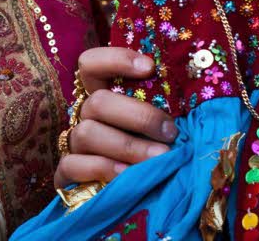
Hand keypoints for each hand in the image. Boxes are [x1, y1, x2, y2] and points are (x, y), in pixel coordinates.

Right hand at [56, 47, 176, 187]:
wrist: (133, 199)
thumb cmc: (151, 148)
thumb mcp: (157, 123)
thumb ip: (164, 106)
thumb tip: (191, 91)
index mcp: (103, 94)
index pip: (90, 64)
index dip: (115, 60)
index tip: (149, 67)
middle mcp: (85, 116)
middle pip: (98, 102)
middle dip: (138, 116)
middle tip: (170, 132)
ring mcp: (74, 144)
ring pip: (87, 133)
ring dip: (128, 146)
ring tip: (159, 159)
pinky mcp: (67, 174)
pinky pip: (72, 165)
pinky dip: (102, 168)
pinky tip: (127, 175)